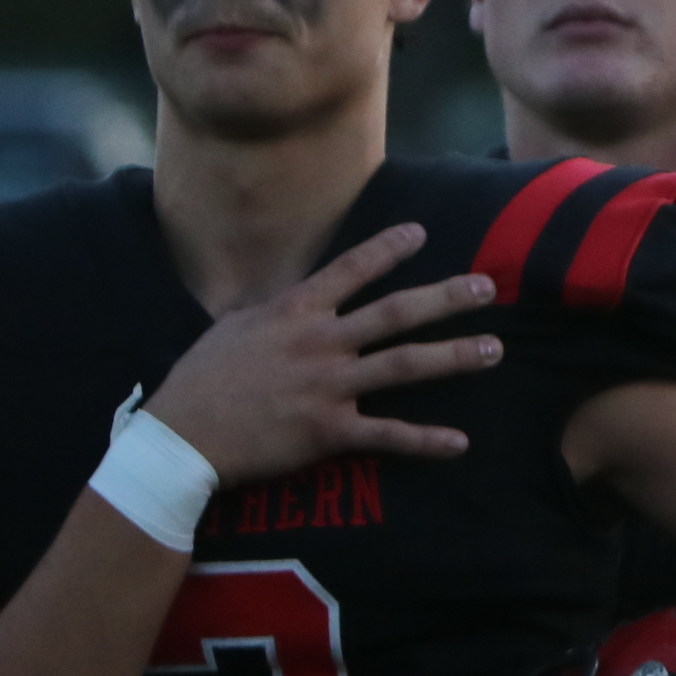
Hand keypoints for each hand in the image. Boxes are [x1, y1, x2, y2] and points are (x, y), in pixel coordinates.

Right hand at [144, 223, 503, 483]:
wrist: (180, 437)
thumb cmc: (201, 380)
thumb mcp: (233, 327)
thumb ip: (272, 309)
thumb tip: (290, 293)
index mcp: (294, 312)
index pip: (349, 270)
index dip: (387, 249)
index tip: (422, 233)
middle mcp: (318, 343)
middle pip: (394, 314)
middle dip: (445, 298)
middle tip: (488, 288)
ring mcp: (327, 387)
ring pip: (403, 367)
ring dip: (453, 358)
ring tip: (494, 351)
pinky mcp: (328, 432)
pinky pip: (387, 436)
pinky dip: (425, 441)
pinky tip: (460, 443)